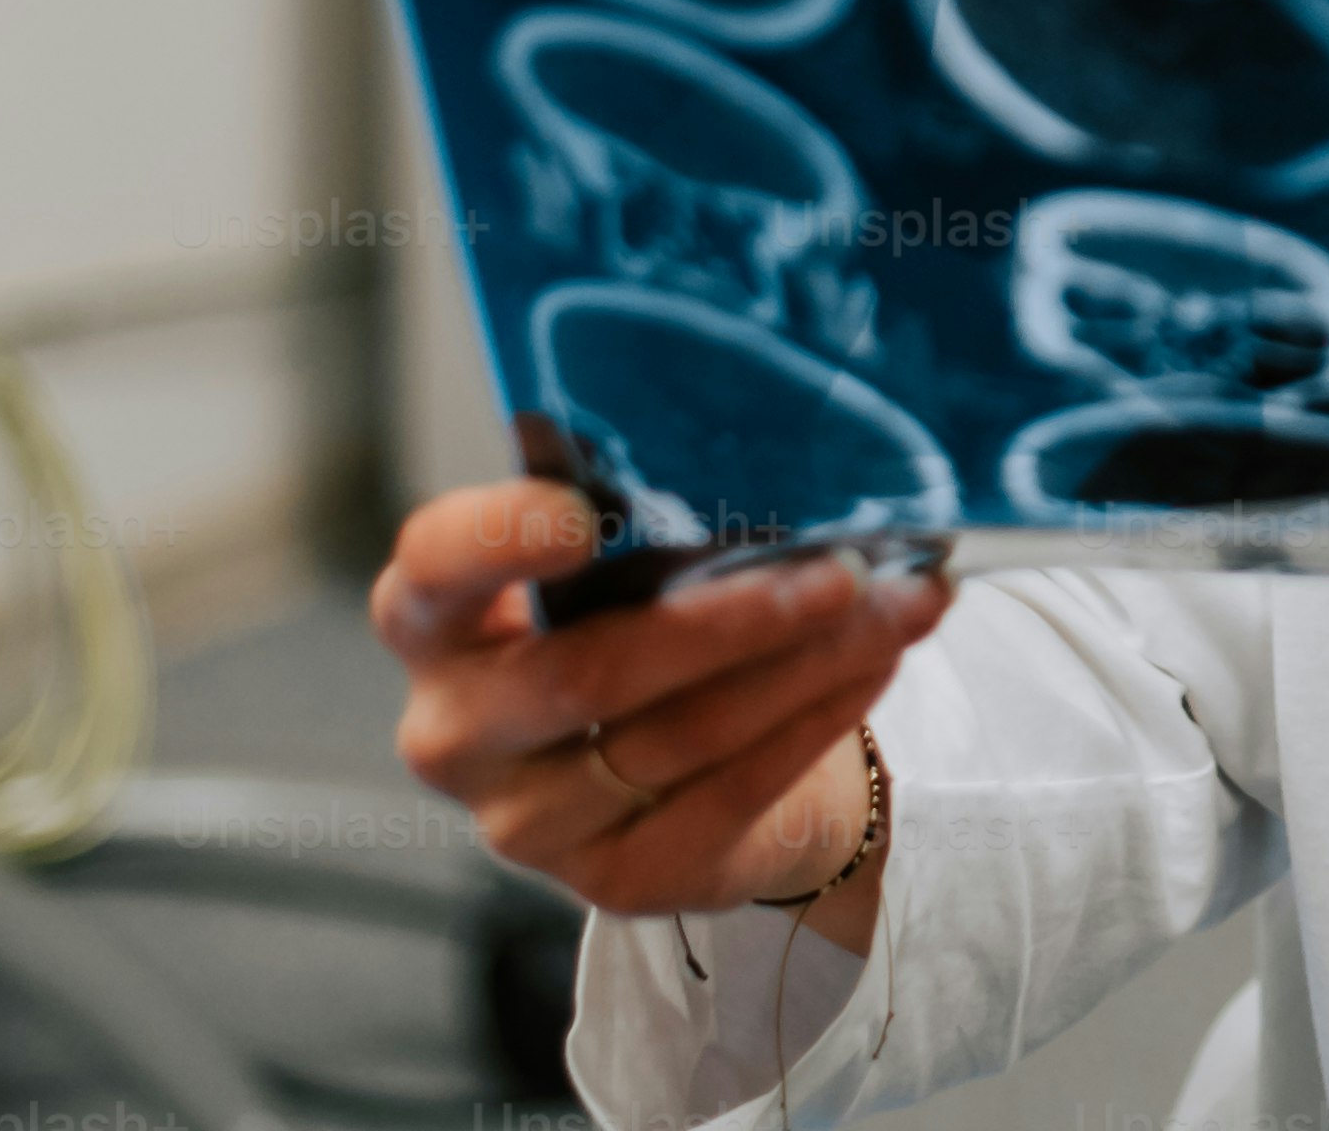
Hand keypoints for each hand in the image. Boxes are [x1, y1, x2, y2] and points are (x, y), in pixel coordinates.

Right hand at [377, 481, 951, 929]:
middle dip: (729, 619)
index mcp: (433, 623)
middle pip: (586, 674)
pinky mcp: (614, 880)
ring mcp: (527, 823)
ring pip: (680, 736)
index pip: (433, 571)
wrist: (678, 770)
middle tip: (841, 567)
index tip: (579, 514)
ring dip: (806, 664)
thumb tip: (758, 447)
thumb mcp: (609, 565)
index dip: (494, 541)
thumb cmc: (632, 623)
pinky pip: (731, 793)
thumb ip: (633, 516)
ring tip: (894, 604)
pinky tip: (873, 665)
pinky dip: (816, 720)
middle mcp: (457, 731)